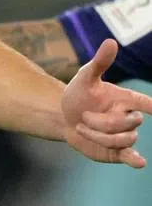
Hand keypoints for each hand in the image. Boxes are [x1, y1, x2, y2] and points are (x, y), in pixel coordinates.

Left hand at [62, 39, 151, 167]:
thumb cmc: (79, 94)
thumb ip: (100, 63)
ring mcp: (123, 135)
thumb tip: (110, 42)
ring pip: (122, 139)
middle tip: (83, 116)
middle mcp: (128, 118)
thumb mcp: (85, 78)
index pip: (147, 103)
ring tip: (81, 127)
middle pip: (129, 124)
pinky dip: (135, 160)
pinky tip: (139, 163)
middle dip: (102, 121)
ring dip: (98, 135)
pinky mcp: (115, 151)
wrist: (63, 117)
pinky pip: (130, 156)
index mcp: (126, 99)